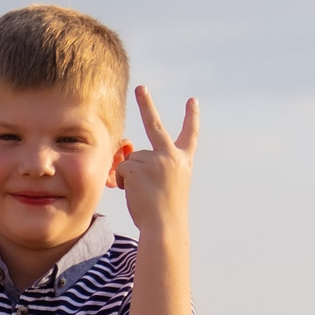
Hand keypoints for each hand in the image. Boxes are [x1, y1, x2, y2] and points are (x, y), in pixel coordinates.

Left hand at [112, 85, 195, 234]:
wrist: (165, 227)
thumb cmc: (164, 212)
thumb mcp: (166, 184)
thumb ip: (150, 166)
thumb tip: (124, 152)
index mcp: (183, 162)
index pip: (189, 136)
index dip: (191, 118)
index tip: (193, 101)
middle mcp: (171, 156)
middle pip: (154, 125)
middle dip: (146, 104)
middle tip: (140, 87)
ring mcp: (155, 160)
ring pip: (130, 160)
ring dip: (131, 176)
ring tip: (145, 193)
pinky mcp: (139, 167)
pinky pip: (122, 168)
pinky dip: (124, 181)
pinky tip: (135, 193)